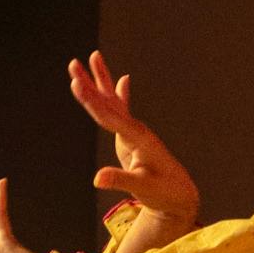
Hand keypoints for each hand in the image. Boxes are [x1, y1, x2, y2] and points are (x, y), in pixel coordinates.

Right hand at [68, 50, 199, 224]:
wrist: (179, 195)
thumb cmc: (163, 192)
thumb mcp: (141, 187)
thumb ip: (120, 180)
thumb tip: (97, 179)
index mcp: (138, 138)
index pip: (109, 116)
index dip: (92, 101)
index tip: (76, 84)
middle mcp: (136, 130)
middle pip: (108, 103)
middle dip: (91, 83)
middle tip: (74, 64)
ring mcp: (135, 132)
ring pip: (113, 102)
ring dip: (101, 82)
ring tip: (92, 57)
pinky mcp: (132, 138)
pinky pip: (123, 112)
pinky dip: (121, 95)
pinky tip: (124, 80)